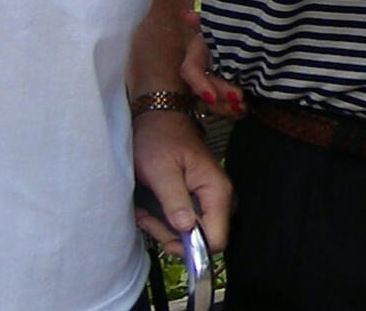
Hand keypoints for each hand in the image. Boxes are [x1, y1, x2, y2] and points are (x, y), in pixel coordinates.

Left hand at [133, 107, 231, 252]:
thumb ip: (174, 200)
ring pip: (193, 232)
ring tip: (145, 211)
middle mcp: (220, 197)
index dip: (192, 248)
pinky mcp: (200, 198)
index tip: (165, 240)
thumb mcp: (161, 170)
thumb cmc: (159, 139)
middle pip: (204, 239)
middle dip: (173, 236)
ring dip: (165, 228)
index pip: (216, 239)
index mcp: (217, 191)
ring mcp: (211, 198)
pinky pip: (187, 221)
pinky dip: (166, 220)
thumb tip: (185, 229)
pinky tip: (150, 208)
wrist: (159, 118)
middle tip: (148, 219)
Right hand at [177, 12, 245, 118]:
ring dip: (226, 109)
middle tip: (239, 98)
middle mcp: (203, 71)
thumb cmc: (234, 27)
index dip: (198, 84)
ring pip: (212, 105)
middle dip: (220, 97)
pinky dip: (234, 113)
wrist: (257, 36)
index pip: (190, 71)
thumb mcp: (223, 24)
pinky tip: (245, 110)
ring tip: (244, 107)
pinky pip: (225, 110)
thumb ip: (205, 21)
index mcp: (199, 52)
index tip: (211, 97)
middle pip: (204, 91)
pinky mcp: (227, 96)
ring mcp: (214, 85)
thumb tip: (186, 15)